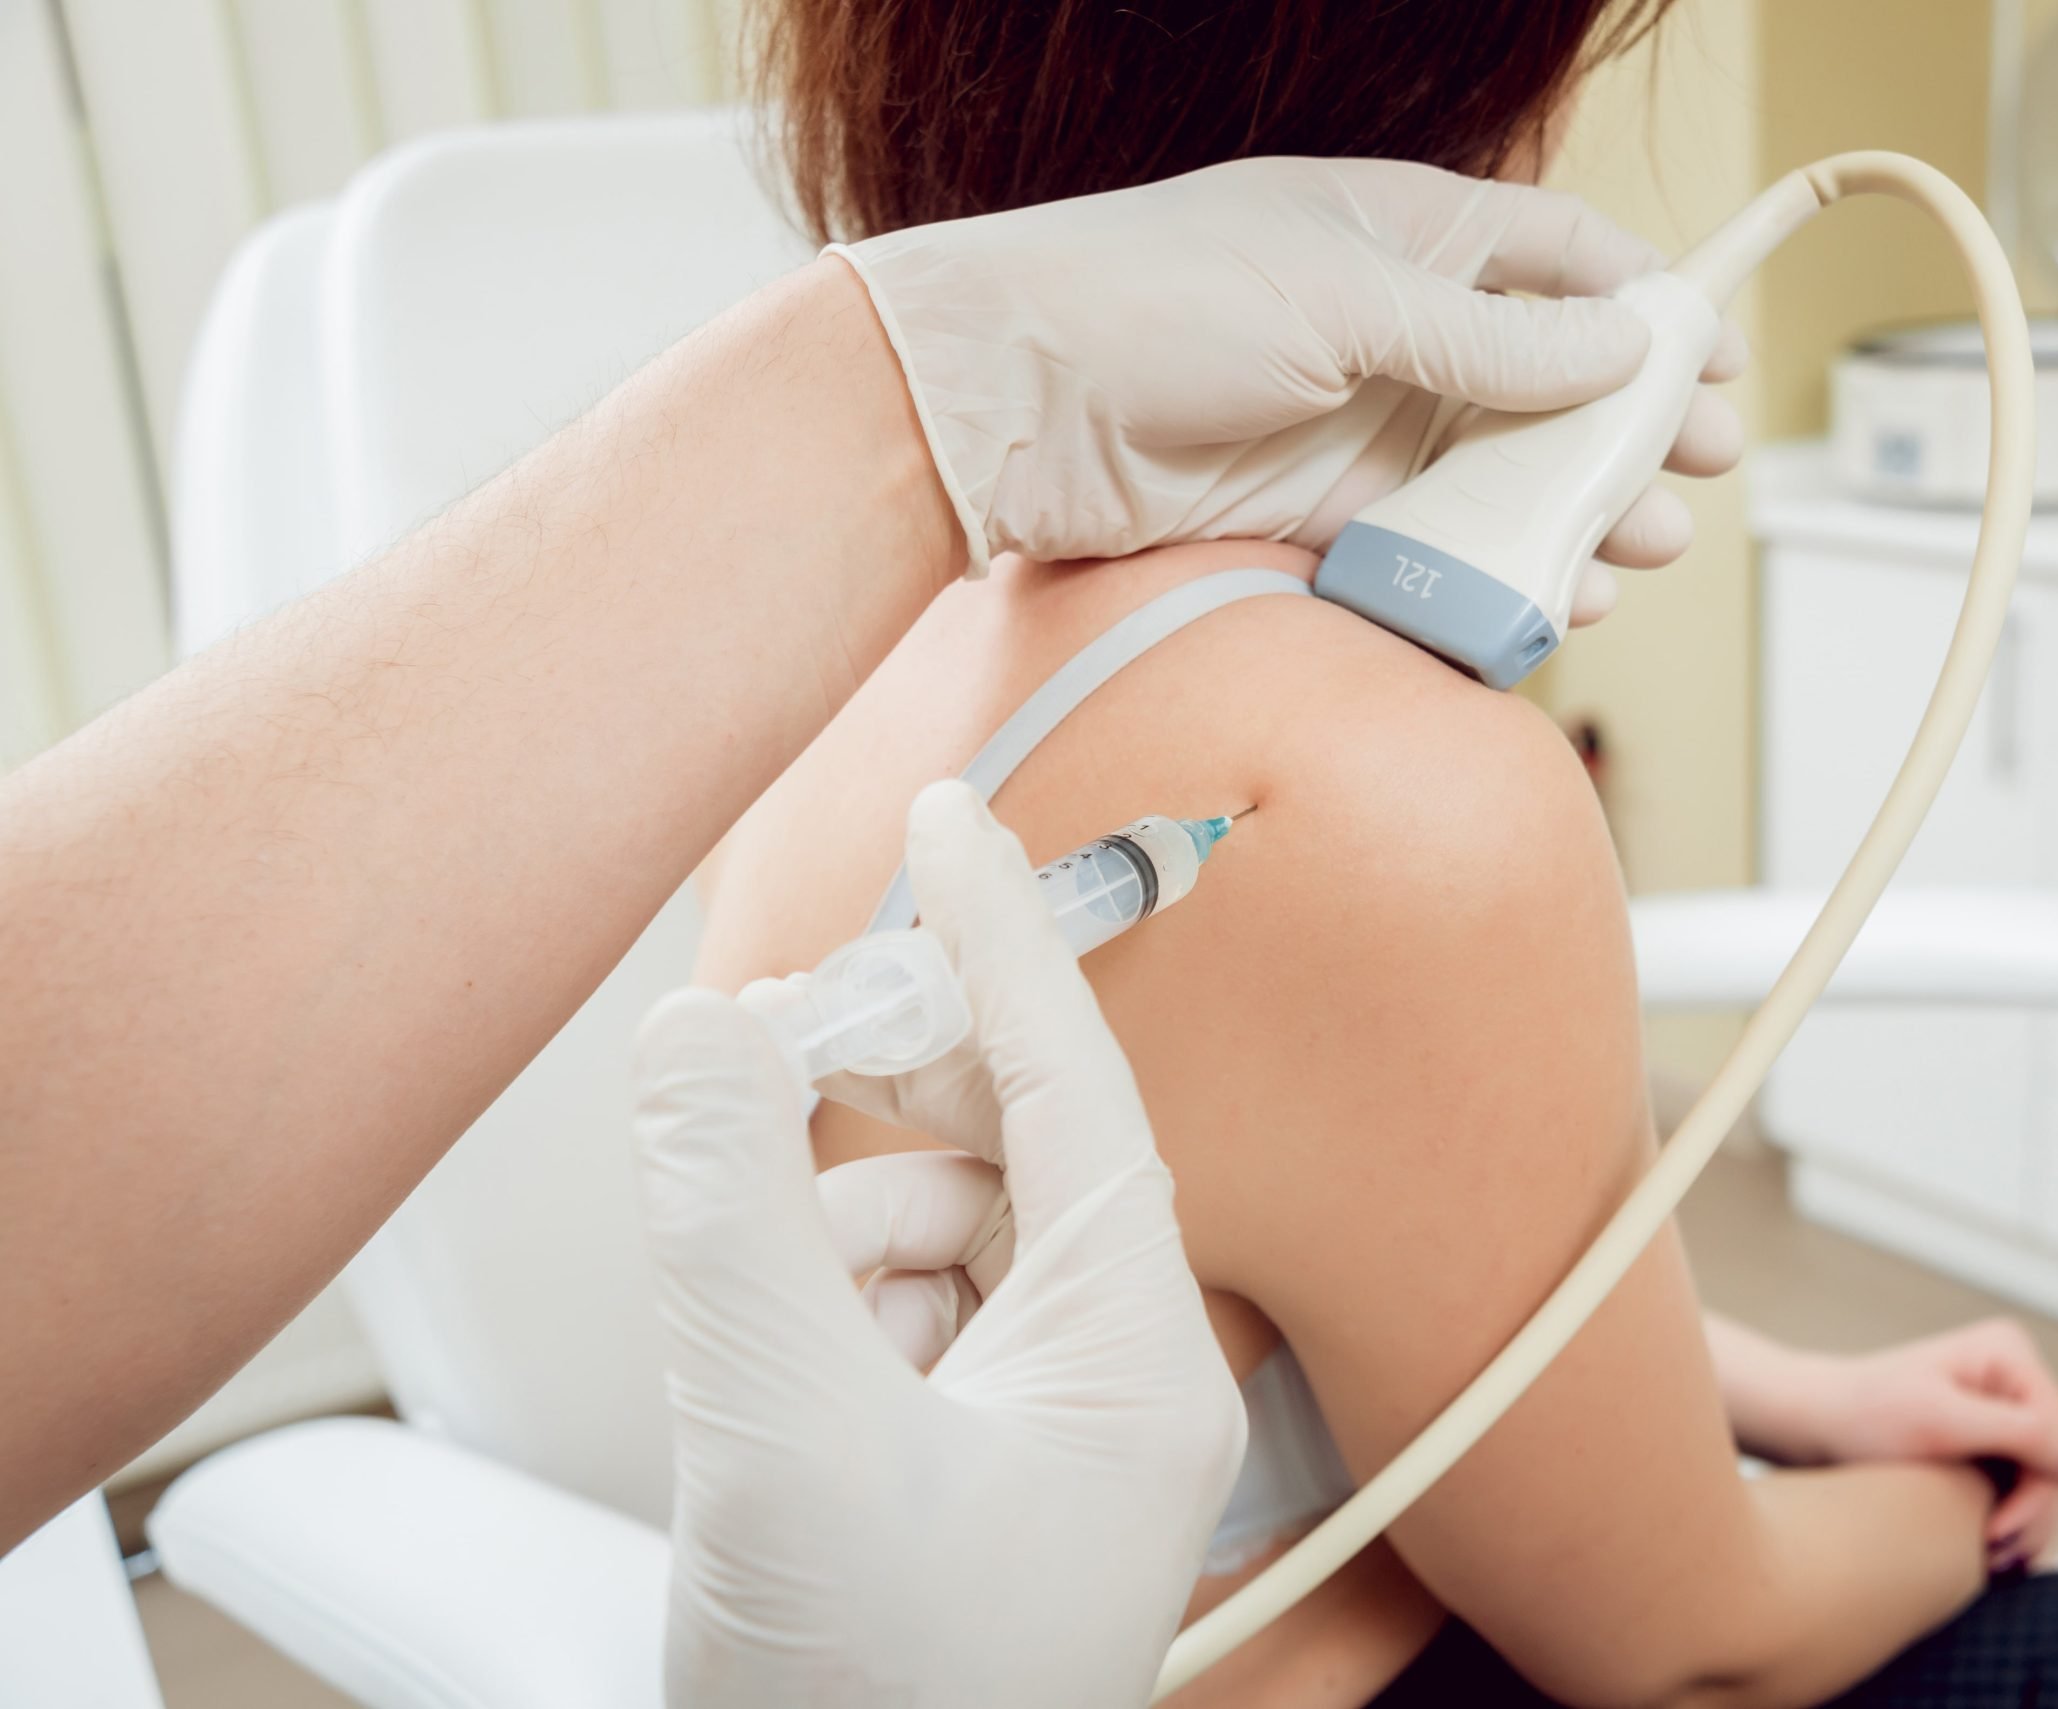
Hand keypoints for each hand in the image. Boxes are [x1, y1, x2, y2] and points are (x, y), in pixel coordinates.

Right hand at [635, 780, 1245, 1708]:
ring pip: (910, 1230)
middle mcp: (1102, 1376)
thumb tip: (698, 1040)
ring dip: (815, 1241)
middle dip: (874, 1110)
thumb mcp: (786, 1445)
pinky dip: (801, 1312)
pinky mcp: (942, 1460)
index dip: (1008, 935)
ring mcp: (1022, 1423)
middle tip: (765, 1067)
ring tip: (762, 1356)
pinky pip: (870, 1312)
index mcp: (1134, 1357)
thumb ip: (731, 1219)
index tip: (954, 816)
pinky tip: (764, 1404)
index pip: (1076, 1085)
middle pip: (992, 1147)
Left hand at [838, 155, 1742, 582]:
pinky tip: (1554, 593)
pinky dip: (1495, 568)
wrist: (1011, 405)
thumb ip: (1490, 342)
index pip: (1557, 253)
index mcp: (1403, 230)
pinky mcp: (1319, 508)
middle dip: (1630, 427)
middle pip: (1547, 377)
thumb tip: (1623, 351)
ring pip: (1500, 471)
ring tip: (1644, 549)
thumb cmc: (1159, 301)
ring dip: (1578, 510)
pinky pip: (1433, 540)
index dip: (1644, 303)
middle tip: (1701, 473)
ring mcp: (1358, 421)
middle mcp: (1391, 323)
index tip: (1716, 360)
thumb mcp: (1347, 300)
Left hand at [1797, 1319, 2057, 1573]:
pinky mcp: (1993, 1440)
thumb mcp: (1940, 1423)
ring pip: (2045, 1485)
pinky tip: (1986, 1551)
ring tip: (1988, 1563)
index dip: (2038, 1493)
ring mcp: (2007, 1409)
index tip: (1993, 1534)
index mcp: (2009, 1354)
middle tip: (1991, 1561)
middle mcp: (2016, 1377)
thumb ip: (2020, 1434)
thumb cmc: (1864, 1415)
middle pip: (2057, 1465)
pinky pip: (2022, 1488)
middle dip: (2029, 1516)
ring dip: (2022, 1527)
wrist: (1815, 1422)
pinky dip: (2008, 1522)